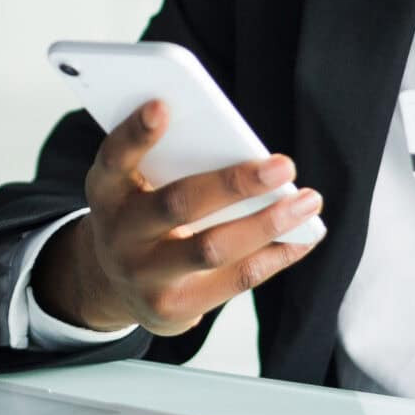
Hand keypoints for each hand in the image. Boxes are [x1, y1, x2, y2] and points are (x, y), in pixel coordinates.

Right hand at [34, 98, 324, 335]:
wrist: (115, 282)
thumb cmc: (142, 213)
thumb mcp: (137, 185)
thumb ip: (170, 163)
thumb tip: (247, 153)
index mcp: (107, 191)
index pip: (115, 158)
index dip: (135, 133)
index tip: (162, 105)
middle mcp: (119, 234)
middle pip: (178, 204)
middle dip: (235, 184)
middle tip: (283, 166)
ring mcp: (143, 276)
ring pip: (212, 248)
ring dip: (267, 223)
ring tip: (308, 201)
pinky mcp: (173, 309)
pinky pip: (233, 280)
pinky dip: (275, 256)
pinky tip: (302, 237)